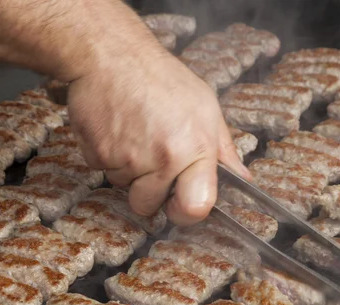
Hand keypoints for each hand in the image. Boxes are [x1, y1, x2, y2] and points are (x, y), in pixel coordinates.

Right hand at [68, 41, 250, 224]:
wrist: (111, 55)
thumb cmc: (162, 79)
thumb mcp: (205, 108)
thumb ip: (222, 150)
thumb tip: (242, 179)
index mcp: (196, 148)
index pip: (195, 207)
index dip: (185, 213)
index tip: (179, 204)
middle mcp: (163, 157)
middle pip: (148, 205)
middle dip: (147, 190)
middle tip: (150, 160)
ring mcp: (128, 158)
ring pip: (124, 187)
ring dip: (127, 170)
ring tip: (133, 135)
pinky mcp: (98, 153)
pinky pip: (102, 170)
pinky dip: (107, 156)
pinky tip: (116, 129)